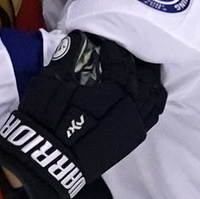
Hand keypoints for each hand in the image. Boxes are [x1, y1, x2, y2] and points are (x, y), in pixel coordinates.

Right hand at [0, 32, 166, 198]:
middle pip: (145, 79)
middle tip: (126, 55)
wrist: (46, 160)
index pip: (122, 63)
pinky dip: (150, 103)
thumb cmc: (47, 118)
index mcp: (113, 92)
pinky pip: (150, 117)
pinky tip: (143, 97)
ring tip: (139, 73)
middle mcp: (130, 109)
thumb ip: (69, 56)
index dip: (114, 50)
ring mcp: (133, 127)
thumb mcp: (52, 81)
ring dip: (148, 82)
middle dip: (137, 64)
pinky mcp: (129, 141)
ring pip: (153, 99)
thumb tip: (79, 38)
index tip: (104, 44)